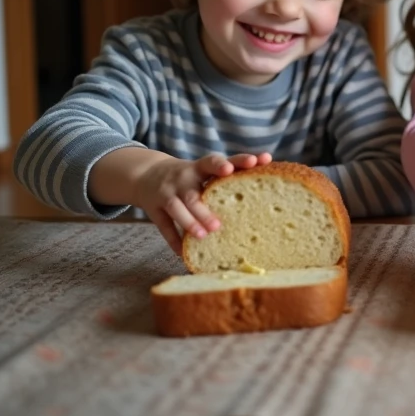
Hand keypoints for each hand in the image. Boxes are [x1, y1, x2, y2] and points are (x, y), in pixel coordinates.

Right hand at [133, 152, 271, 253]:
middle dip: (204, 209)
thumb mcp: (206, 171)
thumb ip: (230, 176)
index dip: (231, 163)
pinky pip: (164, 226)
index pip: (215, 162)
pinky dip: (174, 240)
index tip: (250, 163)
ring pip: (177, 208)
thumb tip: (268, 184)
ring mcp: (167, 193)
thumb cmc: (191, 176)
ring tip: (204, 235)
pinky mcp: (154, 209)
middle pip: (194, 194)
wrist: (146, 173)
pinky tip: (184, 253)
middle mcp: (183, 178)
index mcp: (200, 168)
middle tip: (218, 224)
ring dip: (190, 222)